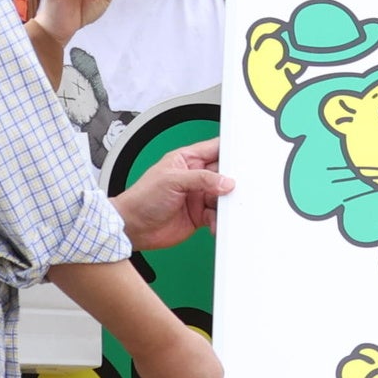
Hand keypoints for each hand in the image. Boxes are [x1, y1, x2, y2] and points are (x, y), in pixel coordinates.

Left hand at [114, 140, 234, 251]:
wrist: (133, 227)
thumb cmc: (142, 197)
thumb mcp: (172, 180)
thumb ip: (201, 179)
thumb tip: (225, 181)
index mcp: (187, 160)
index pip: (214, 149)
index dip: (230, 151)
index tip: (244, 156)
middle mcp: (194, 177)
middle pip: (223, 175)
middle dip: (231, 181)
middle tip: (238, 187)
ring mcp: (197, 196)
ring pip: (222, 196)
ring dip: (226, 203)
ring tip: (225, 208)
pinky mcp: (199, 215)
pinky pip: (216, 215)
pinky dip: (219, 220)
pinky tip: (214, 222)